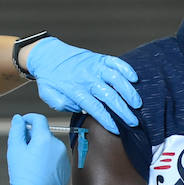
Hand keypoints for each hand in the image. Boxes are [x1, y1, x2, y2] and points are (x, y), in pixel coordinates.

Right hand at [3, 113, 69, 184]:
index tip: (23, 123)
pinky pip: (57, 160)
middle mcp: (58, 146)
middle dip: (34, 137)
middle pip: (45, 134)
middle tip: (22, 149)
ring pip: (51, 147)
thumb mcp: (14, 149)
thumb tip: (19, 119)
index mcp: (45, 139)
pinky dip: (49, 161)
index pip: (39, 119)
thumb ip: (17, 130)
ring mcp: (64, 158)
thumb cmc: (22, 175)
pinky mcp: (66, 169)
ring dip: (42, 149)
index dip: (29, 118)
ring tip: (31, 164)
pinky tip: (39, 171)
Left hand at [25, 37, 140, 134]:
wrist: (47, 55)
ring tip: (137, 103)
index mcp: (75, 90)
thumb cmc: (50, 77)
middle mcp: (87, 78)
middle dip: (123, 111)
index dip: (107, 120)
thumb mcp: (49, 96)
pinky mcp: (99, 58)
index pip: (95, 108)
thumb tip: (79, 109)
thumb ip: (62, 105)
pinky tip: (134, 79)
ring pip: (116, 79)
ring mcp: (94, 67)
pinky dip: (126, 69)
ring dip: (128, 92)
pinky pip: (115, 62)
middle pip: (109, 96)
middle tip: (132, 121)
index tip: (116, 129)